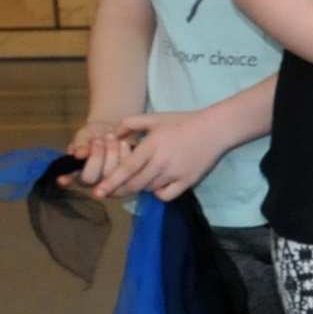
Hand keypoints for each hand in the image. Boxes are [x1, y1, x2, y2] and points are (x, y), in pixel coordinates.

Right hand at [68, 115, 129, 196]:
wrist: (117, 131)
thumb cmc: (95, 135)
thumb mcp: (84, 136)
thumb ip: (80, 144)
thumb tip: (79, 154)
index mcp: (76, 172)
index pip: (69, 179)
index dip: (66, 179)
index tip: (63, 178)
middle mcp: (92, 182)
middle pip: (90, 178)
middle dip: (95, 157)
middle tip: (98, 141)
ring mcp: (110, 183)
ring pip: (109, 175)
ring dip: (110, 152)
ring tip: (110, 137)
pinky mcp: (128, 178)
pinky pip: (127, 171)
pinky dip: (124, 153)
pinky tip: (122, 143)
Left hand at [91, 108, 231, 202]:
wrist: (215, 129)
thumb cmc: (183, 122)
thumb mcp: (154, 118)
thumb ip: (130, 124)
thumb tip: (113, 135)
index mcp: (151, 146)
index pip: (126, 169)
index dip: (111, 182)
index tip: (97, 192)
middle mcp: (162, 163)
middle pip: (135, 184)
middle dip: (120, 190)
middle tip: (110, 192)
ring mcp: (176, 174)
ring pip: (149, 189)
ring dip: (139, 188)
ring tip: (138, 181)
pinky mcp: (188, 181)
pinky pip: (166, 195)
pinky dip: (158, 193)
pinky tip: (158, 185)